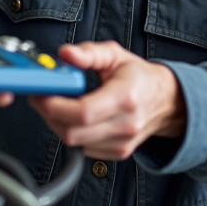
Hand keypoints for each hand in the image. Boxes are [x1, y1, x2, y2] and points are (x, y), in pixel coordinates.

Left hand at [30, 41, 185, 160]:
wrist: (165, 100)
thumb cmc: (138, 76)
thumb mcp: (115, 55)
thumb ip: (89, 53)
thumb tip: (65, 54)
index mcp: (125, 97)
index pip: (84, 112)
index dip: (55, 105)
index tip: (41, 94)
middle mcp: (126, 124)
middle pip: (74, 132)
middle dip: (50, 115)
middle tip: (42, 97)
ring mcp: (123, 142)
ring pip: (74, 143)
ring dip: (58, 124)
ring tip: (59, 104)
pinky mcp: (118, 152)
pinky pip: (83, 149)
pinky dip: (72, 134)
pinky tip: (74, 118)